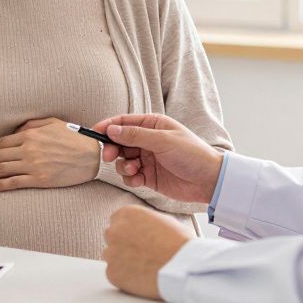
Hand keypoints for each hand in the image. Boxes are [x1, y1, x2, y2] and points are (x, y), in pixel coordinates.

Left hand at [0, 117, 99, 191]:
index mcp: (30, 134)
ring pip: (2, 169)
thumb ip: (32, 125)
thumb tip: (16, 130)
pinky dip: (0, 185)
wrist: (92, 155)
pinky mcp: (40, 179)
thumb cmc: (74, 138)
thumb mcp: (52, 123)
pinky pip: (15, 182)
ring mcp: (33, 165)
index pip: (2, 142)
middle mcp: (29, 149)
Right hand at [92, 113, 223, 203]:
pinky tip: (139, 180)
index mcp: (153, 125)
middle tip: (109, 156)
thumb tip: (112, 129)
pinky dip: (130, 178)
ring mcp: (147, 159)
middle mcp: (148, 140)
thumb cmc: (192, 154)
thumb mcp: (163, 140)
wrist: (209, 180)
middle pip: (119, 142)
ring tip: (134, 170)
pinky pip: (130, 176)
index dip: (107, 127)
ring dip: (123, 166)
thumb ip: (136, 135)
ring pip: (122, 160)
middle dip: (112, 149)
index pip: (124, 122)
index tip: (94, 133)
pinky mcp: (149, 176)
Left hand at [102, 205, 191, 299]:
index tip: (137, 239)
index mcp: (126, 214)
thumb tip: (142, 228)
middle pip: (113, 237)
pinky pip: (115, 274)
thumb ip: (145, 223)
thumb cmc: (179, 244)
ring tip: (144, 266)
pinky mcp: (112, 273)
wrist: (183, 268)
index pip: (117, 221)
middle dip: (124, 245)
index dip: (129, 231)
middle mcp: (114, 231)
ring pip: (112, 256)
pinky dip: (125, 277)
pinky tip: (142, 276)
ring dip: (123, 261)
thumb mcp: (163, 221)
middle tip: (141, 254)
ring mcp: (111, 253)